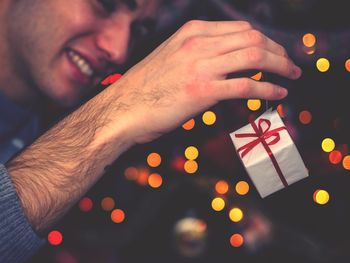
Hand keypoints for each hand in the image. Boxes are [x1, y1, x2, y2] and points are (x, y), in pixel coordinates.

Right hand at [109, 20, 301, 143]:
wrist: (123, 109)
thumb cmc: (145, 89)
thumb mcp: (171, 58)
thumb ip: (198, 55)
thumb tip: (224, 64)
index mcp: (192, 32)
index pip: (241, 29)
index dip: (265, 40)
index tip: (275, 51)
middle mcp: (198, 43)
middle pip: (253, 39)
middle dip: (279, 51)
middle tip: (290, 64)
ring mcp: (201, 66)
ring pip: (255, 57)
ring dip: (280, 66)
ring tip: (292, 75)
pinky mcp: (203, 91)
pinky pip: (246, 86)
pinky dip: (268, 88)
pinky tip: (279, 93)